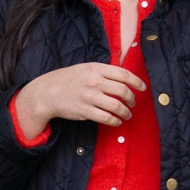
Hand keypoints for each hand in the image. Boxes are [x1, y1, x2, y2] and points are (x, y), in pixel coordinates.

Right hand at [14, 63, 144, 138]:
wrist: (47, 92)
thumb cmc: (68, 79)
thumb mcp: (85, 68)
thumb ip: (102, 71)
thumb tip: (123, 77)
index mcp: (96, 69)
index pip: (123, 74)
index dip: (136, 81)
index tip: (142, 87)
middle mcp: (94, 82)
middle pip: (123, 91)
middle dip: (132, 99)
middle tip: (133, 103)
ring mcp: (89, 97)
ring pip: (117, 106)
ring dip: (126, 112)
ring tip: (127, 114)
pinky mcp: (85, 111)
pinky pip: (106, 118)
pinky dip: (115, 121)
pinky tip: (117, 122)